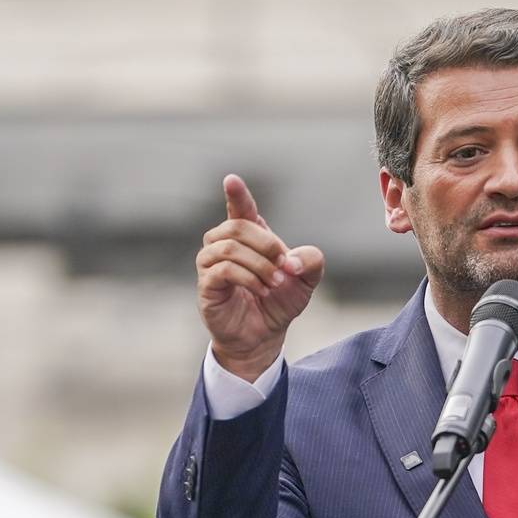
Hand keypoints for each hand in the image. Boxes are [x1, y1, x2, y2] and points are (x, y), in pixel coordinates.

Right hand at [197, 174, 325, 381]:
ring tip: (275, 283)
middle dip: (266, 244)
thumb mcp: (306, 281)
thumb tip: (292, 261)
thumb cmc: (279, 302)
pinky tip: (262, 290)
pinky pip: (221, 270)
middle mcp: (224, 245)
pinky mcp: (206, 286)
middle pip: (237, 226)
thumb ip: (310, 261)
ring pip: (228, 247)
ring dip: (258, 264)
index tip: (231, 180)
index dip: (236, 194)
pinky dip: (247, 278)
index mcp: (248, 237)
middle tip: (284, 267)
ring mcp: (211, 265)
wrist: (264, 336)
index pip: (239, 209)